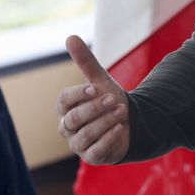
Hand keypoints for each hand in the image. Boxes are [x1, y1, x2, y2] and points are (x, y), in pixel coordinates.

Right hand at [54, 34, 130, 164]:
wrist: (130, 122)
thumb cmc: (109, 100)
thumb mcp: (100, 80)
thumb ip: (85, 62)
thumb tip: (70, 37)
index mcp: (66, 108)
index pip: (63, 101)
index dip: (78, 95)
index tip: (95, 88)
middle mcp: (68, 127)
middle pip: (74, 119)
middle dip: (94, 108)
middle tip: (113, 99)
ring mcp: (78, 144)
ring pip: (86, 135)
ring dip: (105, 122)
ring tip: (121, 111)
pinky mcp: (92, 157)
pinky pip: (95, 151)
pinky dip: (109, 138)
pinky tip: (120, 128)